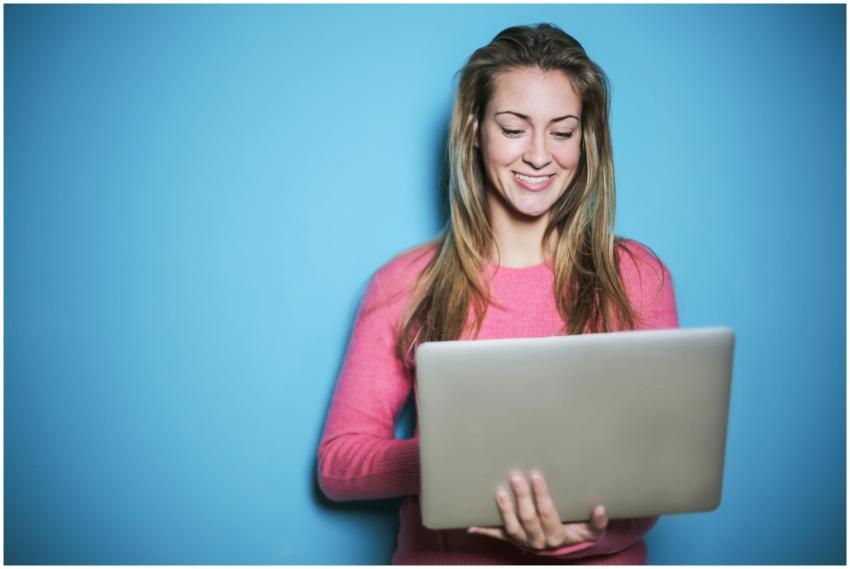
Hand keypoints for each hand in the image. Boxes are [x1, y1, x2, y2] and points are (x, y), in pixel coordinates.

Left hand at [467, 471, 607, 550]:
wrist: (563, 548)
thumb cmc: (577, 532)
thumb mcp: (590, 531)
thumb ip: (597, 522)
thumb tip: (600, 508)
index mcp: (556, 535)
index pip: (548, 514)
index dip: (542, 497)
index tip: (537, 476)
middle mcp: (538, 540)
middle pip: (528, 519)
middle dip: (522, 498)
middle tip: (516, 476)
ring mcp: (523, 541)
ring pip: (512, 528)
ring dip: (505, 510)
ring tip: (499, 492)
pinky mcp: (511, 539)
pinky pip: (497, 536)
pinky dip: (484, 530)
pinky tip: (471, 524)